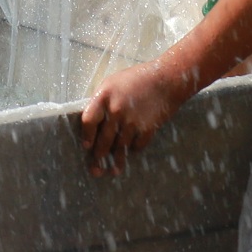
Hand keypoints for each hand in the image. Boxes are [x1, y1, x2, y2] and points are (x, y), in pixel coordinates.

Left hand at [79, 59, 193, 175]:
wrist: (166, 80)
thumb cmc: (136, 80)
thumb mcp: (112, 84)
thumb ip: (102, 102)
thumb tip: (93, 124)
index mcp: (104, 96)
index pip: (88, 121)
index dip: (86, 136)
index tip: (86, 146)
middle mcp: (116, 110)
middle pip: (103, 139)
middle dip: (98, 156)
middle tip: (96, 167)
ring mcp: (132, 121)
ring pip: (119, 146)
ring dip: (116, 160)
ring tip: (113, 171)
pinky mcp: (147, 129)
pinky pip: (136, 146)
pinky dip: (133, 149)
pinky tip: (131, 151)